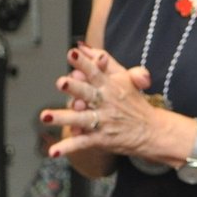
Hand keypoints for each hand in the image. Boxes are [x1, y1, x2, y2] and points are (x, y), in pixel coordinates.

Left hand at [45, 44, 157, 160]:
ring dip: (63, 117)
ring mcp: (103, 121)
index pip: (95, 71)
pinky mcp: (101, 139)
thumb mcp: (124, 77)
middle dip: (75, 87)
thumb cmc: (133, 101)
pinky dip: (67, 147)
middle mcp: (105, 102)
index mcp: (110, 84)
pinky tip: (53, 151)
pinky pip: (81, 143)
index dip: (84, 62)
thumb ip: (103, 60)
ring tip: (45, 116)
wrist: (152, 131)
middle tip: (62, 82)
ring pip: (80, 118)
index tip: (72, 53)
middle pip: (87, 92)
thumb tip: (82, 45)